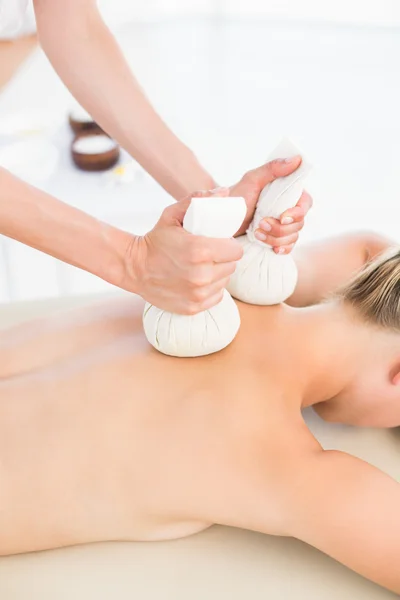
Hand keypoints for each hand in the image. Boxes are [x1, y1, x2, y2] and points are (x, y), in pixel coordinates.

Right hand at [125, 192, 242, 313]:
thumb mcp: (172, 215)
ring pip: (224, 282)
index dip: (230, 246)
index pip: (236, 251)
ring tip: (203, 267)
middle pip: (232, 267)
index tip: (221, 243)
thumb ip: (198, 200)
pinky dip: (211, 290)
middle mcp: (201, 275)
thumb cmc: (155, 239)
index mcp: (200, 251)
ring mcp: (197, 294)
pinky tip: (199, 281)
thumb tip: (224, 191)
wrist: (134, 267)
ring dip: (218, 274)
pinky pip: (216, 297)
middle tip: (211, 254)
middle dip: (224, 259)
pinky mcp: (193, 307)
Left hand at [229, 156, 312, 253]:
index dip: (298, 212)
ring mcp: (283, 225)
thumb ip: (272, 169)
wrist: (220, 221)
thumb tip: (297, 159)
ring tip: (256, 233)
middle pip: (300, 223)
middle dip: (280, 228)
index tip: (283, 217)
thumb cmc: (235, 197)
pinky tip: (272, 248)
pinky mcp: (276, 239)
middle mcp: (287, 209)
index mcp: (286, 193)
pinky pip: (288, 247)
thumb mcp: (252, 180)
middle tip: (260, 224)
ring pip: (294, 237)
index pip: (305, 203)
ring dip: (275, 238)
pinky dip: (281, 248)